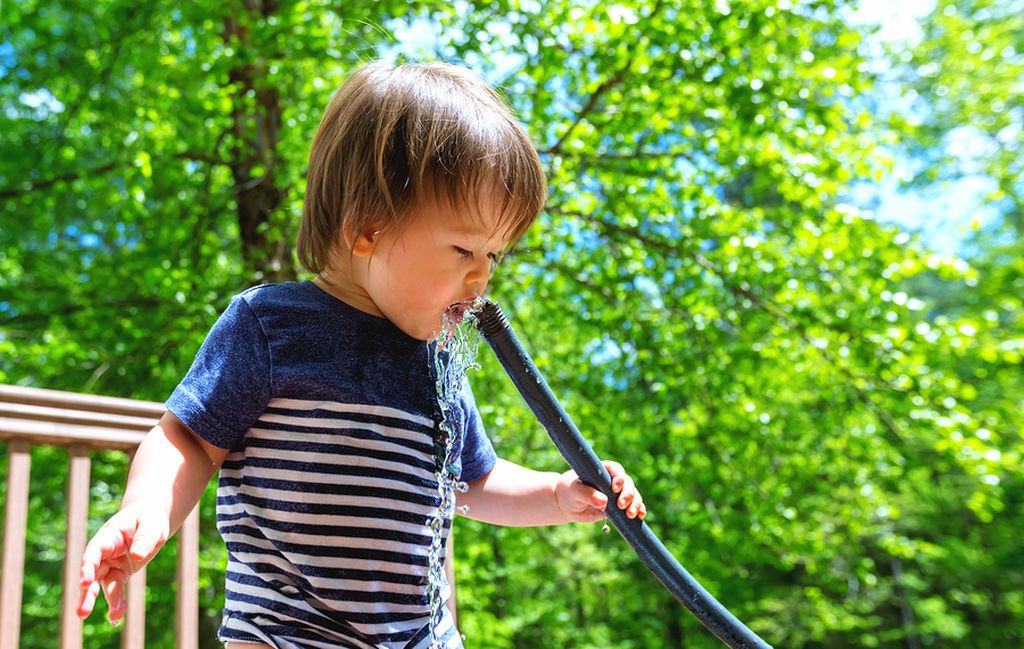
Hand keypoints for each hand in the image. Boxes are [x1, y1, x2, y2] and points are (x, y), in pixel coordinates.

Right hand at [77, 502, 168, 623]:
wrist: (149, 519)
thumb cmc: (148, 518)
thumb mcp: (151, 525)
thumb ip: (144, 539)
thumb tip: (136, 556)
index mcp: (109, 536)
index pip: (94, 551)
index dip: (88, 566)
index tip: (85, 581)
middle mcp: (105, 552)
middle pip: (93, 573)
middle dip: (87, 593)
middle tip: (82, 612)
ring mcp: (111, 564)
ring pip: (105, 584)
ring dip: (109, 600)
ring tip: (115, 617)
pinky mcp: (120, 573)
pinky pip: (116, 589)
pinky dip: (117, 602)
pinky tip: (116, 617)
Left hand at [555, 460, 646, 523]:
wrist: (568, 505)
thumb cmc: (570, 491)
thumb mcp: (575, 491)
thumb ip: (588, 494)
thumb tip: (603, 501)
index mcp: (603, 470)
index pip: (616, 470)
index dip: (618, 478)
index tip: (614, 489)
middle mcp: (613, 480)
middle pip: (628, 483)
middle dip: (628, 494)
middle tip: (621, 505)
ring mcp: (618, 494)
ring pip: (633, 495)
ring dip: (635, 504)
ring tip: (631, 514)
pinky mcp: (619, 507)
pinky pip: (633, 506)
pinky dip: (639, 510)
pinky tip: (640, 516)